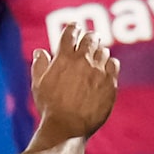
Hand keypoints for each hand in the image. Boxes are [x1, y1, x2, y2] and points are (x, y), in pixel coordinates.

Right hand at [30, 25, 119, 139]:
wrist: (68, 127)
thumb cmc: (50, 107)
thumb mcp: (38, 85)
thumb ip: (40, 65)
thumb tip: (41, 52)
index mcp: (63, 58)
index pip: (71, 33)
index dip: (73, 28)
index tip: (75, 27)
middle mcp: (83, 61)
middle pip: (90, 39)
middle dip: (89, 36)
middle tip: (90, 37)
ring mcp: (98, 71)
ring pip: (103, 51)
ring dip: (99, 50)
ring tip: (97, 53)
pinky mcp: (110, 83)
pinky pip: (114, 65)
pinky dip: (110, 62)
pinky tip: (107, 66)